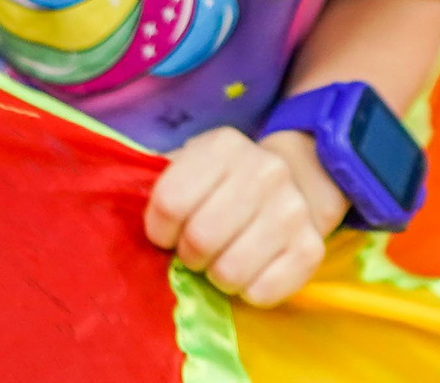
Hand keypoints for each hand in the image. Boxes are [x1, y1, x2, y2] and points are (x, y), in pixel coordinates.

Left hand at [146, 127, 343, 306]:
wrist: (293, 185)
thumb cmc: (223, 184)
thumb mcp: (191, 165)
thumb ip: (160, 183)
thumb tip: (127, 208)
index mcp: (225, 145)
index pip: (169, 202)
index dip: (158, 229)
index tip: (166, 232)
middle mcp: (266, 171)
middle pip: (200, 239)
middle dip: (188, 255)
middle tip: (197, 250)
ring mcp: (293, 210)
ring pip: (229, 272)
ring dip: (216, 275)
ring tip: (223, 258)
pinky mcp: (312, 249)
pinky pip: (262, 293)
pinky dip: (247, 291)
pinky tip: (251, 269)